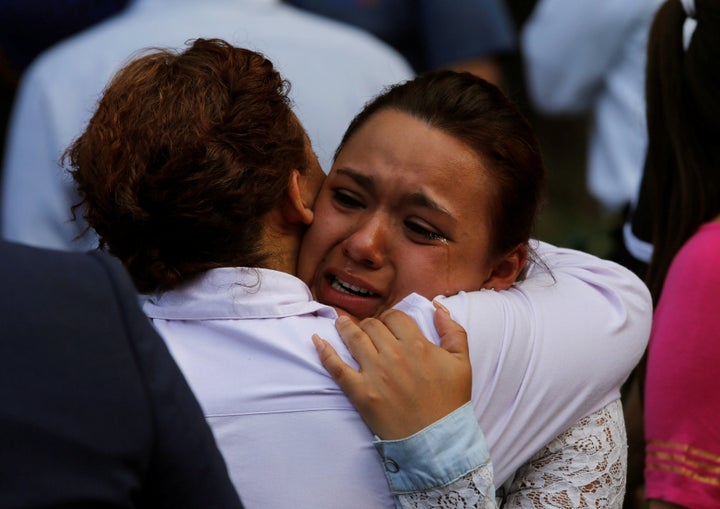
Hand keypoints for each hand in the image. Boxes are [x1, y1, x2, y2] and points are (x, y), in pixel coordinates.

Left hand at [313, 301, 471, 439]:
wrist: (438, 442)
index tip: (389, 324)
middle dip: (371, 324)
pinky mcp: (360, 393)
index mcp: (418, 345)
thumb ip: (453, 330)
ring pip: (353, 338)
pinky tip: (317, 340)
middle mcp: (394, 356)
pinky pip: (336, 367)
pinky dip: (325, 351)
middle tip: (370, 330)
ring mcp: (375, 374)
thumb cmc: (451, 402)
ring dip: (345, 327)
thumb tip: (437, 307)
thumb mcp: (462, 362)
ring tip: (340, 322)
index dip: (390, 317)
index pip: (395, 317)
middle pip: (372, 325)